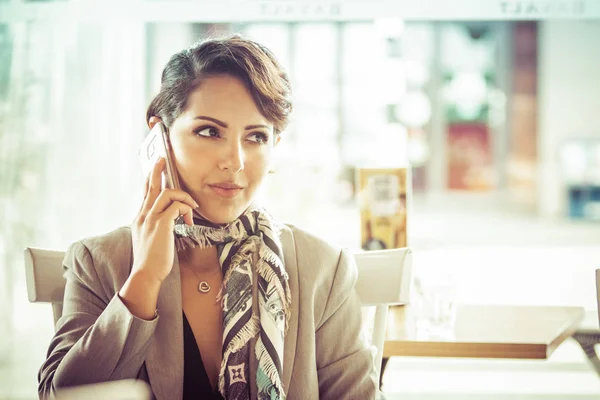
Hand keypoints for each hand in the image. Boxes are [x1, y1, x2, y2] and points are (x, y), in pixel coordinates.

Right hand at [131, 157, 197, 283]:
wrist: (145, 274)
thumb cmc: (151, 261)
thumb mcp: (151, 239)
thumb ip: (157, 227)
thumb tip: (171, 221)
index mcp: (140, 218)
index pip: (145, 194)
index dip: (150, 180)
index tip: (155, 169)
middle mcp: (143, 215)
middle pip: (150, 187)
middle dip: (156, 170)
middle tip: (162, 158)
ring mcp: (151, 219)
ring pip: (166, 194)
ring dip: (183, 197)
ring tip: (192, 207)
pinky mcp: (161, 224)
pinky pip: (176, 207)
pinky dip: (186, 209)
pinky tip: (190, 221)